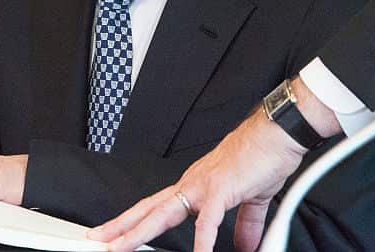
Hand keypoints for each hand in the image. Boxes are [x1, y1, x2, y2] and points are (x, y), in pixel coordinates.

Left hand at [91, 109, 307, 251]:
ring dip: (139, 232)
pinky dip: (202, 241)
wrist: (276, 135)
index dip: (134, 220)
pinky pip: (207, 221)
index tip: (116, 233)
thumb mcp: (249, 199)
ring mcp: (203, 185)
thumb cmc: (261, 158)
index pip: (155, 206)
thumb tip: (244, 245)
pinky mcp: (222, 189)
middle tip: (97, 239)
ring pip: (162, 213)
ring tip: (120, 247)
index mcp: (194, 185)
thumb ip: (243, 224)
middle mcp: (191, 184)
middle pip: (148, 209)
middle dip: (121, 226)